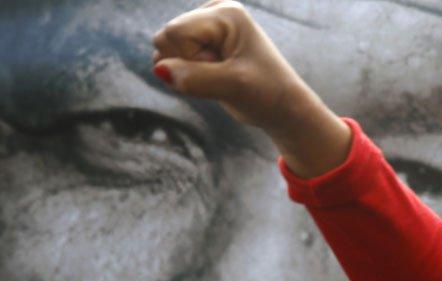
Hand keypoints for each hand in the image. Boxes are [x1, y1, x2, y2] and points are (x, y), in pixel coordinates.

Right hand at [152, 0, 349, 176]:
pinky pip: (171, 59)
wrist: (282, 108)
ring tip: (221, 75)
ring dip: (188, 72)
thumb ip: (195, 78)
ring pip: (165, 50)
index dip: (192, 59)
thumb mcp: (234, 87)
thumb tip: (159, 69)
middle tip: (224, 73)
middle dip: (189, 64)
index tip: (225, 68)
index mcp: (226, 12)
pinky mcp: (201, 44)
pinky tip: (213, 77)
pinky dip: (187, 75)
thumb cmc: (266, 94)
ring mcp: (206, 27)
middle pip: (165, 38)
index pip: (175, 32)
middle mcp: (214, 12)